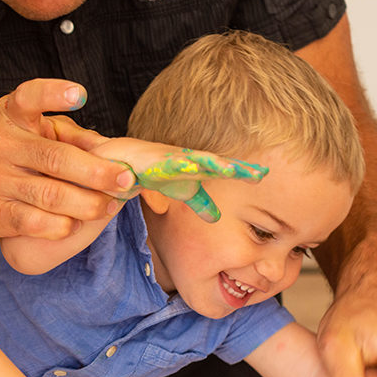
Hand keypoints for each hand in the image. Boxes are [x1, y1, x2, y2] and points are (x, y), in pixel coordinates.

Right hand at [0, 78, 136, 239]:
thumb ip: (73, 136)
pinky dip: (62, 225)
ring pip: (50, 196)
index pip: (29, 98)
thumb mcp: (37, 129)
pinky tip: (77, 222)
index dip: (53, 94)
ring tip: (110, 205)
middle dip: (96, 172)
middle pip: (55, 159)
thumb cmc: (15, 148)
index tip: (79, 94)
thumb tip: (112, 150)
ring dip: (87, 204)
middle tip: (126, 180)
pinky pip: (35, 223)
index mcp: (12, 115)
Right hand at [90, 137, 267, 221]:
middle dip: (233, 167)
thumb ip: (197, 201)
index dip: (241, 172)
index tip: (262, 175)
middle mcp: (182, 160)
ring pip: (190, 162)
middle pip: (212, 164)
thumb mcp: (178, 189)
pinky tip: (190, 168)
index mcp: (193, 168)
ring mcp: (165, 159)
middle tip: (256, 173)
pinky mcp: (147, 162)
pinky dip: (175, 167)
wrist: (115, 158)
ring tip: (228, 169)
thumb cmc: (149, 170)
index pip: (221, 170)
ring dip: (209, 164)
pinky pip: (161, 166)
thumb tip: (218, 218)